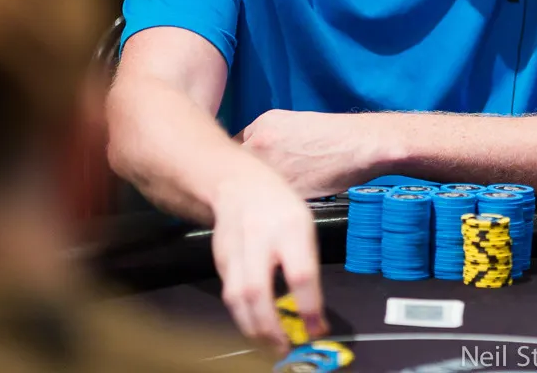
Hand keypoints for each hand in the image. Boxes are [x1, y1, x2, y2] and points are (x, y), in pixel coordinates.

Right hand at [211, 169, 327, 355]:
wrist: (238, 186)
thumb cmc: (281, 209)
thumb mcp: (305, 226)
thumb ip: (306, 265)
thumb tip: (311, 312)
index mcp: (291, 227)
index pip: (301, 274)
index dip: (309, 307)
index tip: (317, 330)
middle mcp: (259, 238)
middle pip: (258, 290)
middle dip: (270, 327)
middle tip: (285, 349)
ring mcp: (235, 250)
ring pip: (237, 298)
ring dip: (253, 329)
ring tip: (269, 347)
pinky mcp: (219, 261)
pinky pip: (229, 295)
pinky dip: (243, 316)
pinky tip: (255, 327)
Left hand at [239, 110, 391, 198]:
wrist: (360, 145)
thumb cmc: (336, 136)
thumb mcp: (295, 122)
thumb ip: (269, 136)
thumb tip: (258, 154)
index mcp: (263, 123)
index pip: (236, 145)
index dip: (241, 159)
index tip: (246, 168)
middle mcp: (260, 143)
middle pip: (237, 166)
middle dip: (244, 177)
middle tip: (252, 185)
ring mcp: (271, 167)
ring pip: (249, 186)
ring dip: (255, 192)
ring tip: (265, 197)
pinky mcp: (284, 190)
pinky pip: (267, 200)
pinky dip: (271, 203)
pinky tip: (279, 204)